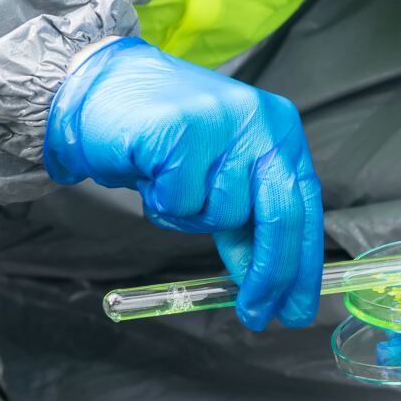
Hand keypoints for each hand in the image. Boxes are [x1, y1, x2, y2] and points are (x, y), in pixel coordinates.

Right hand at [44, 37, 322, 330]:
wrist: (95, 87)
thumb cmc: (160, 137)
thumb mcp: (219, 178)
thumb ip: (246, 221)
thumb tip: (265, 280)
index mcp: (279, 130)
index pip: (305, 206)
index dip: (303, 264)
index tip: (297, 309)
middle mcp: (260, 122)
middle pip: (281, 215)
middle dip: (269, 274)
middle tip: (257, 313)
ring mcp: (223, 123)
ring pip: (222, 214)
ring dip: (190, 217)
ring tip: (168, 184)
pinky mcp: (182, 131)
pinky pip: (181, 203)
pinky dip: (161, 201)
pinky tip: (150, 172)